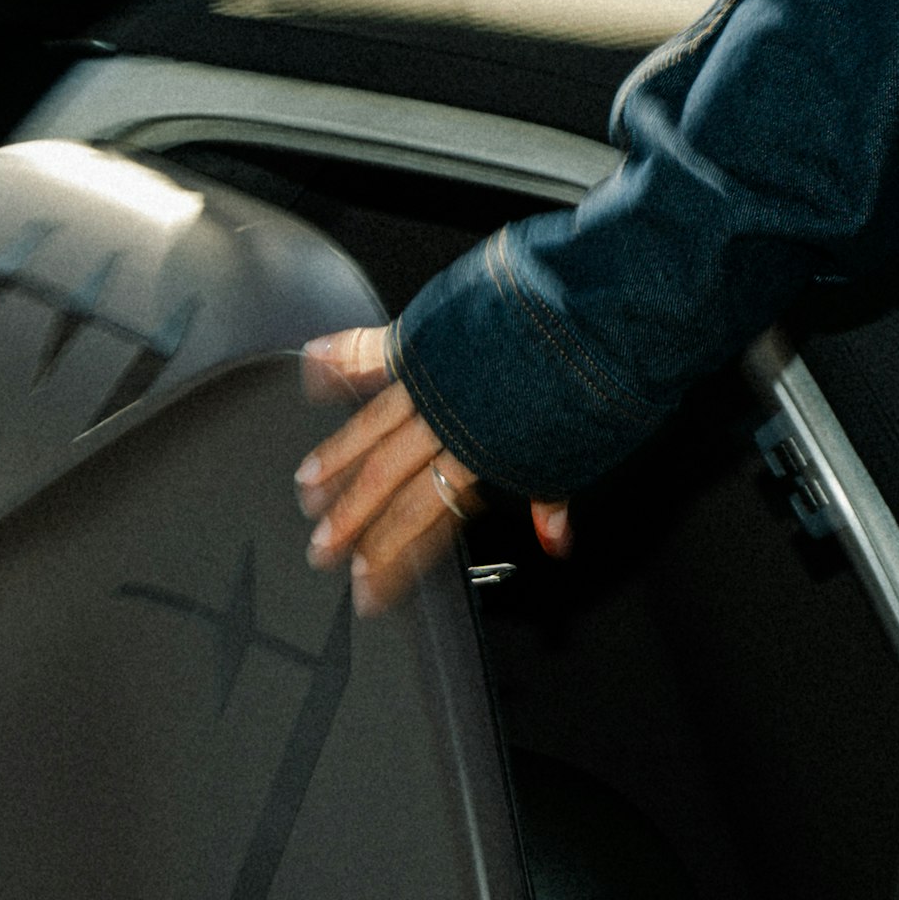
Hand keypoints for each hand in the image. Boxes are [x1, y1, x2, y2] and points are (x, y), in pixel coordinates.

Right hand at [294, 326, 573, 612]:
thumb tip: (555, 542)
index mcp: (480, 455)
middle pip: (386, 480)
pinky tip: (315, 363)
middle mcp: (448, 423)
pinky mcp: (430, 337)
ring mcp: (434, 380)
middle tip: (321, 546)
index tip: (367, 585)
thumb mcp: (575, 451)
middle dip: (351, 517)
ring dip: (338, 456)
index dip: (392, 556)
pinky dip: (343, 355)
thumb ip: (552, 498)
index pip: (424, 518)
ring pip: (371, 425)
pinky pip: (375, 348)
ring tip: (308, 483)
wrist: (590, 314)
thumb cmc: (587, 381)